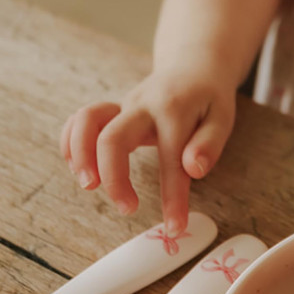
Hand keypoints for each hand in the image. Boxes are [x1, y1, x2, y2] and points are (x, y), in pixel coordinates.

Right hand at [60, 58, 236, 234]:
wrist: (194, 66)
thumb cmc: (209, 98)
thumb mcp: (223, 117)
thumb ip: (209, 144)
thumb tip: (193, 170)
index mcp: (175, 111)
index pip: (170, 159)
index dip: (172, 197)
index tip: (174, 227)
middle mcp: (143, 106)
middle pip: (112, 138)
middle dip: (113, 178)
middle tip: (127, 208)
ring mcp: (123, 105)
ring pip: (87, 121)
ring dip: (80, 155)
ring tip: (88, 185)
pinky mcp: (112, 109)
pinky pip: (80, 119)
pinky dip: (70, 141)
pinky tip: (76, 166)